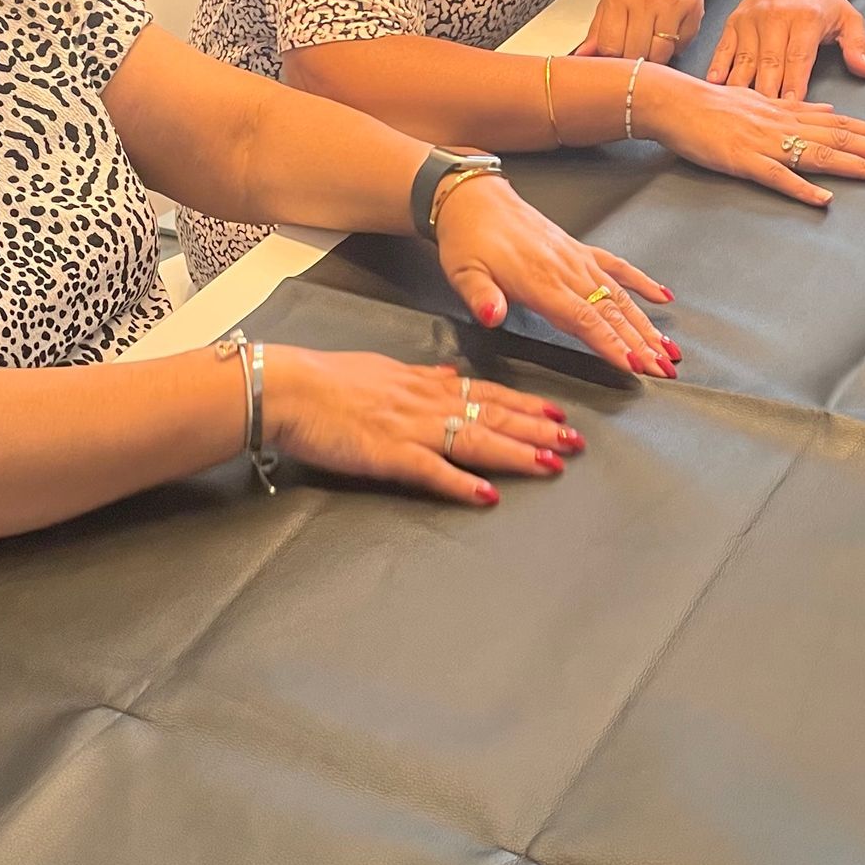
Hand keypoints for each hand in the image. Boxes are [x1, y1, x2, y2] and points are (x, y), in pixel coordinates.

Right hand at [263, 347, 583, 506]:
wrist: (288, 388)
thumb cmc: (327, 380)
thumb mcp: (383, 368)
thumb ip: (421, 377)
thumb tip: (451, 376)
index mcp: (425, 384)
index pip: (488, 393)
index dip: (526, 404)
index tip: (558, 412)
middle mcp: (427, 404)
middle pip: (494, 416)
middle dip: (538, 430)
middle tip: (576, 441)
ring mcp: (410, 429)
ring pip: (475, 440)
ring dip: (517, 454)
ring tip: (552, 465)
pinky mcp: (388, 455)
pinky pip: (432, 471)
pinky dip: (462, 484)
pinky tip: (488, 495)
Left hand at [434, 177, 678, 375]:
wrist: (474, 200)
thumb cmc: (468, 239)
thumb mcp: (463, 272)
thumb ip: (481, 297)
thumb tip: (491, 316)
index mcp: (539, 281)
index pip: (584, 320)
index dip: (612, 345)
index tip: (636, 365)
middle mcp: (565, 270)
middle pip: (611, 313)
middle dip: (641, 343)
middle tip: (664, 369)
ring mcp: (576, 259)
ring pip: (619, 295)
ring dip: (646, 323)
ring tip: (669, 348)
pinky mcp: (578, 249)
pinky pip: (616, 267)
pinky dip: (641, 282)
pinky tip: (662, 297)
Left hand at [571, 0, 708, 64]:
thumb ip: (598, 30)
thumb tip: (582, 56)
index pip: (610, 47)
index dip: (613, 60)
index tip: (617, 58)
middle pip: (635, 54)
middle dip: (636, 60)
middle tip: (637, 51)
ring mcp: (670, 4)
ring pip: (660, 54)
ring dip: (657, 57)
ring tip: (654, 43)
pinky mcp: (693, 8)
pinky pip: (682, 45)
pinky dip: (676, 46)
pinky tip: (671, 33)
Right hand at [638, 66, 864, 207]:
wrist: (672, 100)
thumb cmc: (710, 103)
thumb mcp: (759, 99)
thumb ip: (796, 107)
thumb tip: (829, 112)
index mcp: (788, 112)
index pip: (841, 123)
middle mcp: (783, 124)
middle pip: (840, 138)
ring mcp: (764, 143)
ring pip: (819, 155)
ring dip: (856, 166)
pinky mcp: (742, 160)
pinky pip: (777, 177)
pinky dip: (801, 188)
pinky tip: (824, 199)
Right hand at [705, 0, 864, 98]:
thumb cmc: (821, 0)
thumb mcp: (849, 18)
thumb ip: (858, 45)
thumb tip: (864, 69)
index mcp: (805, 19)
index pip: (798, 58)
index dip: (794, 85)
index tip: (791, 109)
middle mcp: (775, 18)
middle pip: (769, 63)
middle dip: (767, 93)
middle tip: (765, 122)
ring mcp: (752, 20)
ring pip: (745, 59)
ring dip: (742, 86)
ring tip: (740, 110)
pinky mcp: (735, 21)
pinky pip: (724, 48)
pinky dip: (719, 67)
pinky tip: (716, 85)